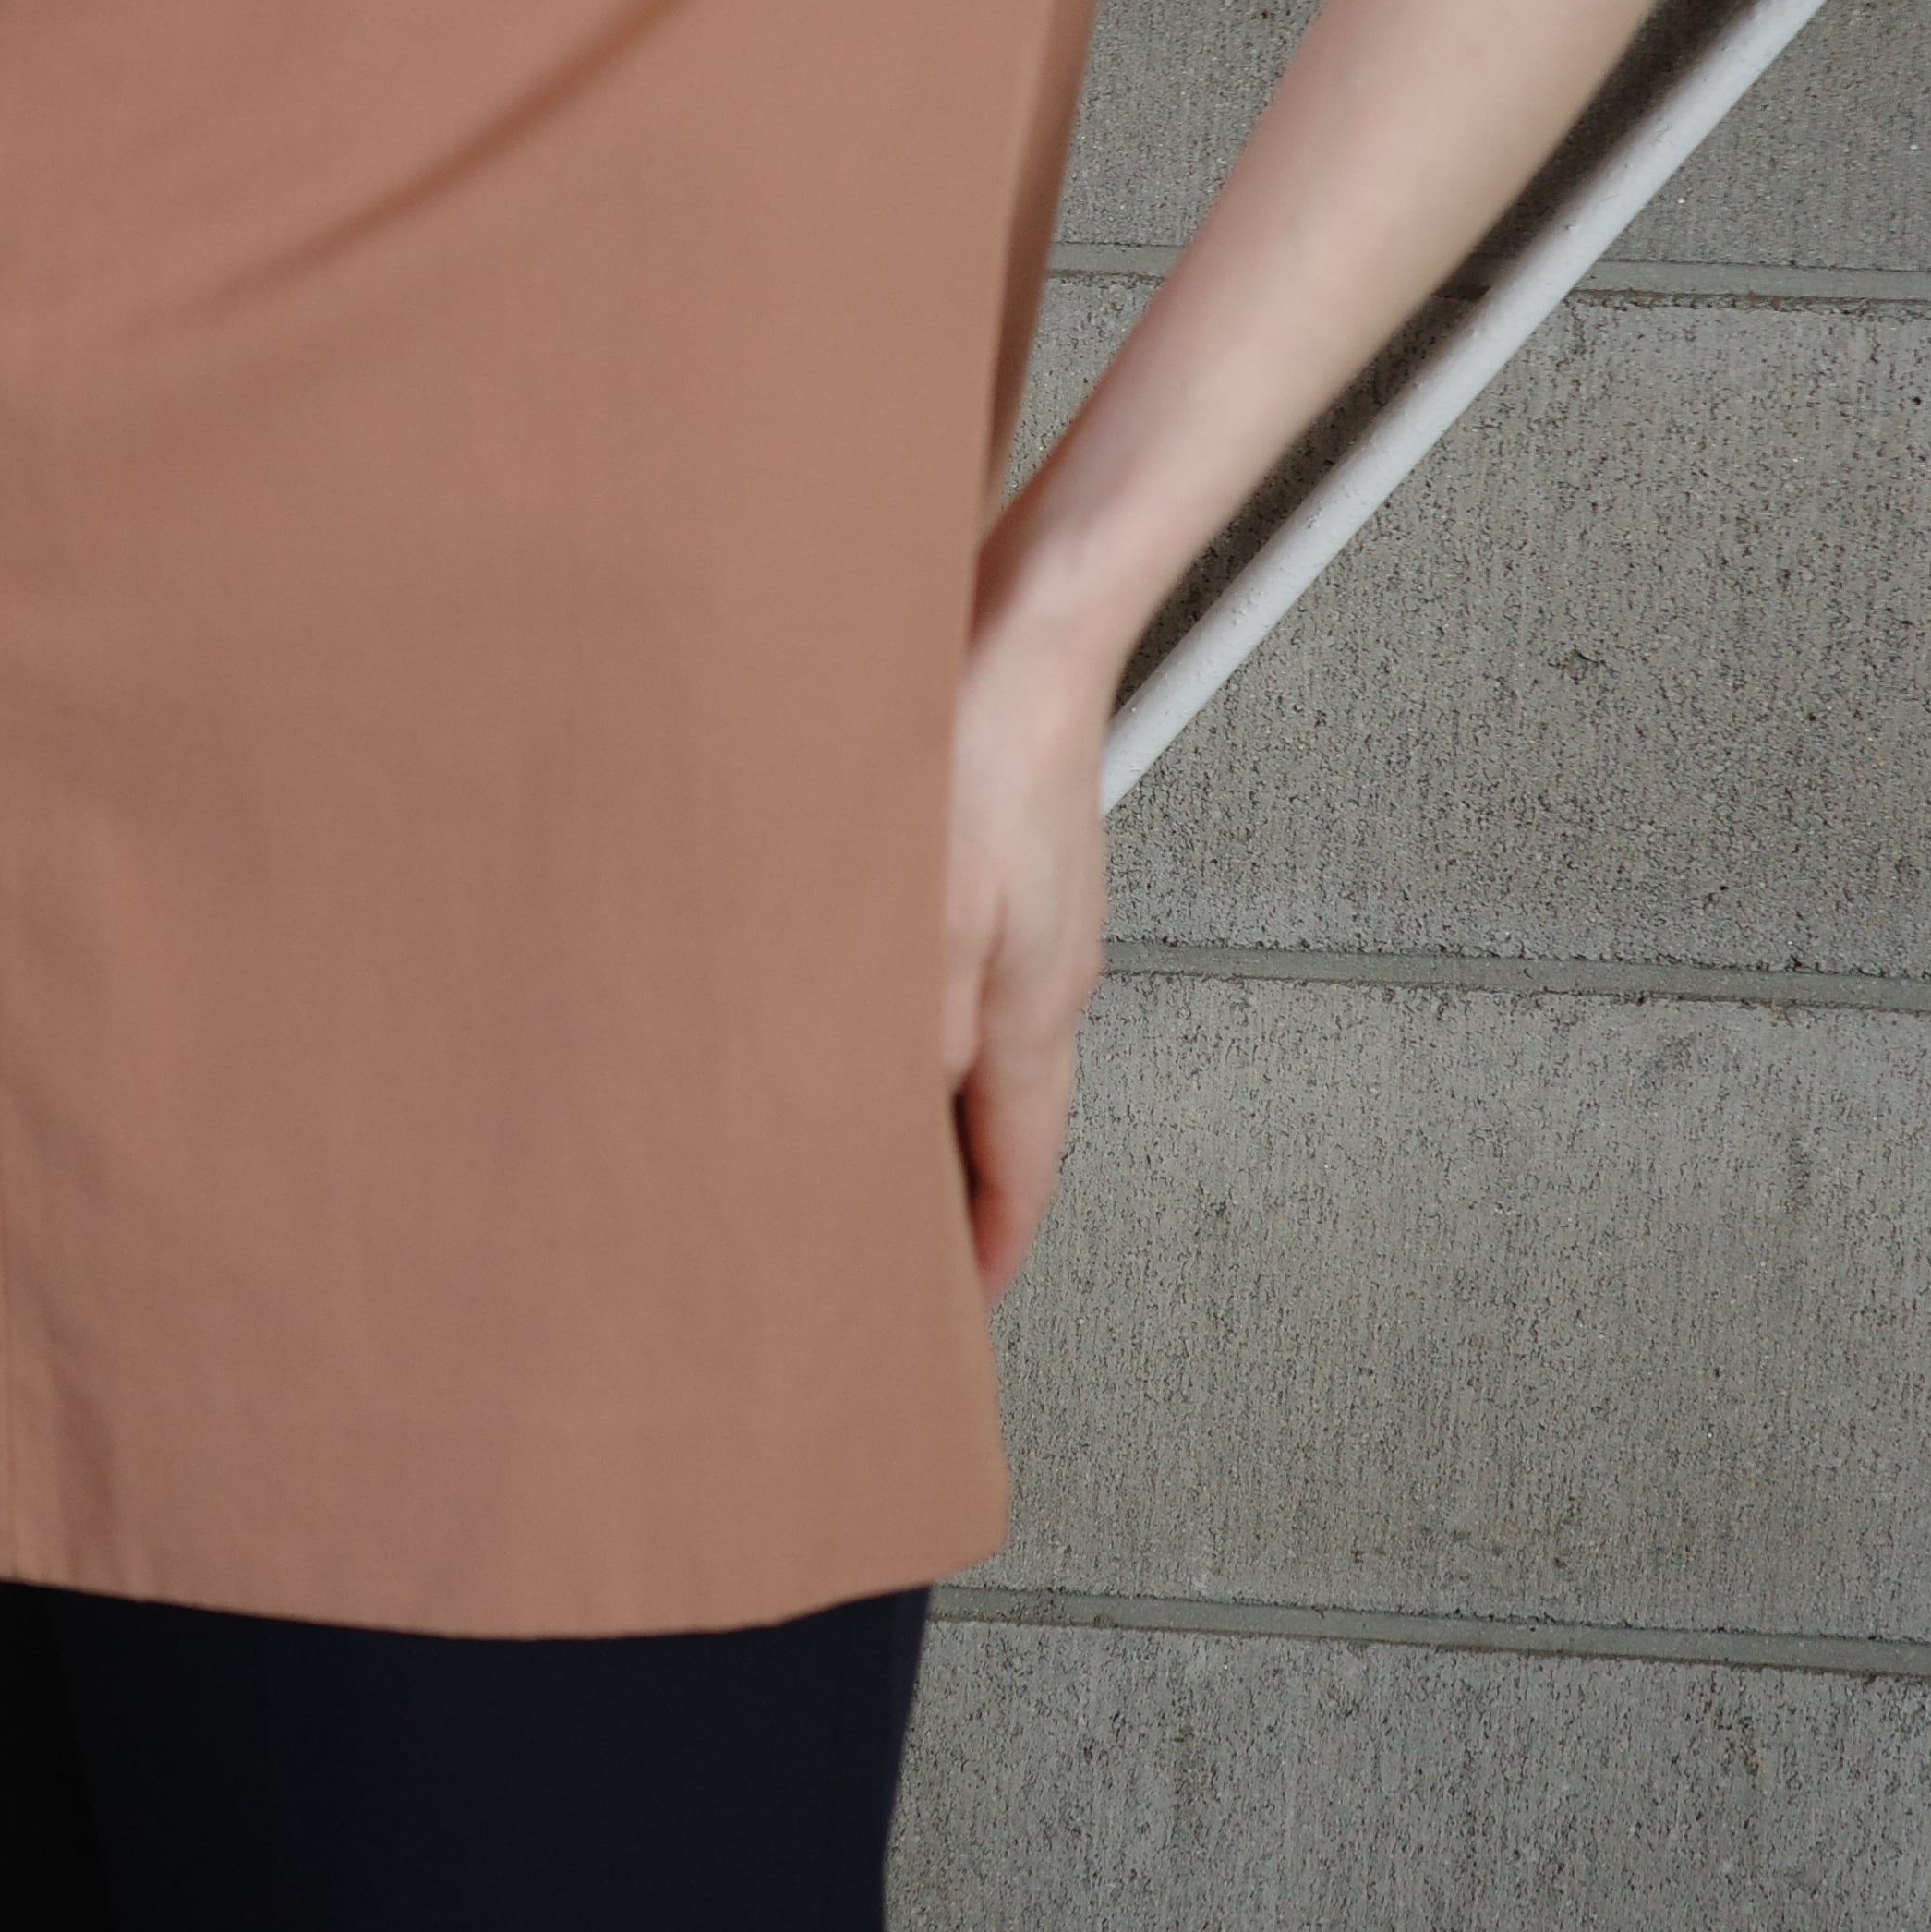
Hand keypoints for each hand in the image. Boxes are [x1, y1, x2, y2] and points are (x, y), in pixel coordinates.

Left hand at [937, 592, 1115, 1296]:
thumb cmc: (987, 750)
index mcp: (1037, 1011)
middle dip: (964, 1188)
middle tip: (907, 1239)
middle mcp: (1050, 976)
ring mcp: (1038, 921)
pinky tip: (885, 1008)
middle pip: (1011, 1116)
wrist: (1031, 626)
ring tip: (880, 1141)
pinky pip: (978, 980)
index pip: (1023, 1167)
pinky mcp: (1015, 869)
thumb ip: (912, 1034)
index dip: (989, 1245)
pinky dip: (934, 1025)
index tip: (959, 1305)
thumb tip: (891, 1120)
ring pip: (990, 1047)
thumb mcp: (929, 918)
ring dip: (943, 1103)